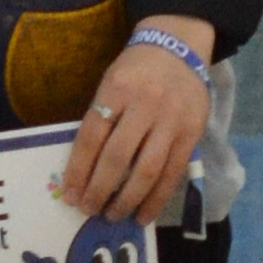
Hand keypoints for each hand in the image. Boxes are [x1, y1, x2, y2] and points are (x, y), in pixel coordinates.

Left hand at [59, 17, 211, 223]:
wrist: (178, 47)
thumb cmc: (136, 70)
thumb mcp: (110, 83)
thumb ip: (100, 119)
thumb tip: (83, 168)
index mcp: (116, 90)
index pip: (91, 137)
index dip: (78, 170)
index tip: (71, 194)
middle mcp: (144, 105)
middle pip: (117, 157)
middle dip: (100, 189)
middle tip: (89, 209)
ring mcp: (171, 121)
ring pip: (147, 170)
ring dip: (127, 199)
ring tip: (113, 215)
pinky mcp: (191, 134)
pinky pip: (172, 174)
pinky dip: (156, 199)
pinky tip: (143, 214)